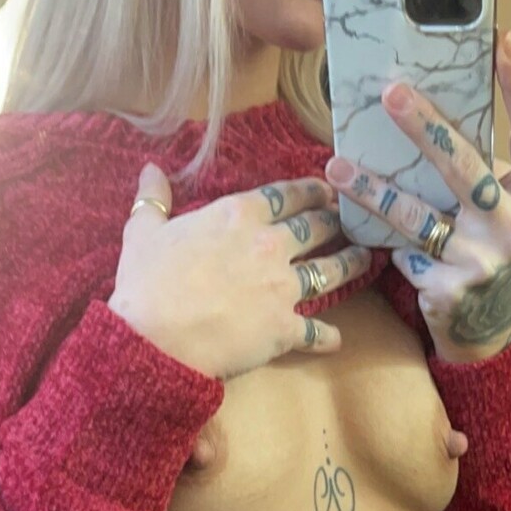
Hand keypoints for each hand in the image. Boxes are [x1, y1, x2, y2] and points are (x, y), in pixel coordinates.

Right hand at [109, 162, 373, 382]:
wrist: (156, 339)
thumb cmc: (146, 285)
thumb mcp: (142, 233)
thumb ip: (153, 200)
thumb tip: (150, 170)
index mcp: (238, 215)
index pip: (287, 194)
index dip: (312, 190)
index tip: (328, 190)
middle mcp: (269, 245)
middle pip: (317, 228)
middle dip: (338, 222)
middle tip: (354, 220)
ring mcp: (282, 288)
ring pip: (331, 271)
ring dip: (352, 264)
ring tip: (368, 260)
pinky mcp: (284, 329)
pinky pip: (316, 331)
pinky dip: (329, 337)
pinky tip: (338, 339)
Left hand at [324, 30, 510, 364]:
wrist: (489, 328)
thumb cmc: (492, 246)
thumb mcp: (506, 206)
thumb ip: (488, 167)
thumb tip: (433, 101)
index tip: (503, 41)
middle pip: (468, 169)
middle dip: (426, 128)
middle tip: (391, 93)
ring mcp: (483, 263)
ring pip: (419, 217)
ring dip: (374, 190)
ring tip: (337, 167)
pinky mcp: (450, 290)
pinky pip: (405, 253)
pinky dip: (384, 240)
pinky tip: (361, 229)